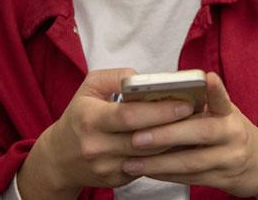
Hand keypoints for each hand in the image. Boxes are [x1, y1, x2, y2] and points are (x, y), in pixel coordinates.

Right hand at [18, 68, 194, 197]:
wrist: (59, 158)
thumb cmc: (79, 116)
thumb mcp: (89, 88)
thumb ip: (116, 76)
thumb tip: (143, 78)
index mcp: (90, 119)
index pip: (129, 115)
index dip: (159, 110)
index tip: (184, 102)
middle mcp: (97, 146)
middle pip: (144, 138)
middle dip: (174, 125)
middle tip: (198, 113)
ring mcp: (107, 167)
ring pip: (149, 157)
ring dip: (174, 142)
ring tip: (195, 126)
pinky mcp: (116, 180)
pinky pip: (146, 167)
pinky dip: (164, 156)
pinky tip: (179, 143)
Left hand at [119, 73, 257, 198]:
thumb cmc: (232, 133)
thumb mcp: (225, 114)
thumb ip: (200, 107)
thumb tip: (159, 96)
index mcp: (229, 113)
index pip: (222, 98)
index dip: (215, 89)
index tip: (207, 78)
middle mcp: (233, 133)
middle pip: (200, 132)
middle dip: (166, 135)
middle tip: (136, 138)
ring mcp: (230, 158)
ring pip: (190, 162)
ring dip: (158, 163)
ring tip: (130, 161)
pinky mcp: (224, 179)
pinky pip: (190, 178)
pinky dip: (166, 174)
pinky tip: (147, 171)